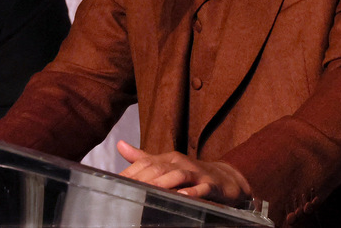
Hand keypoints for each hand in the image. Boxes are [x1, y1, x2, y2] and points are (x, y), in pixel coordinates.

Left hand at [116, 140, 251, 205]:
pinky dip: (193, 192)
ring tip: (150, 189)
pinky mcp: (211, 185)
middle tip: (128, 188)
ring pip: (179, 176)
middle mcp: (181, 163)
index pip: (146, 162)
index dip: (131, 171)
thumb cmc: (191, 173)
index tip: (116, 181)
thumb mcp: (166, 164)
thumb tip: (119, 145)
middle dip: (143, 178)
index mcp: (168, 159)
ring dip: (165, 182)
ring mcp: (197, 173)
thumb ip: (143, 158)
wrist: (225, 178)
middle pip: (159, 168)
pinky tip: (183, 196)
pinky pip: (202, 188)